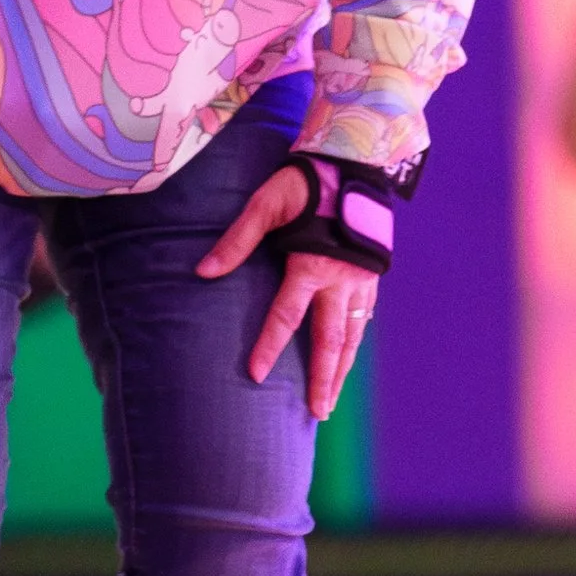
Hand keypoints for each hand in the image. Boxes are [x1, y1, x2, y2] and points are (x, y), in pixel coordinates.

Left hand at [195, 167, 378, 419]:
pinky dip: (355, 341)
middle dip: (324, 378)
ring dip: (342, 369)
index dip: (270, 345)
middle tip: (318, 412)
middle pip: (331, 340)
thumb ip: (236, 240)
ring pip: (352, 335)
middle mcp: (341, 279)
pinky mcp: (371, 274)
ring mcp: (361, 279)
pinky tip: (347, 357)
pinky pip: (364, 317)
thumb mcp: (265, 204)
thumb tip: (203, 272)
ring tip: (333, 399)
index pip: (287, 315)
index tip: (256, 374)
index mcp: (313, 264)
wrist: (354, 163)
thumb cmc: (305, 182)